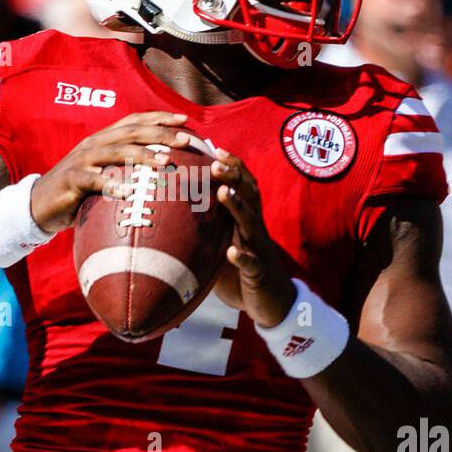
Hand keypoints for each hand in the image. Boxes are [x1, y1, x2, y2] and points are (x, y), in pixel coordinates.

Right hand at [30, 111, 191, 232]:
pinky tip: (127, 193)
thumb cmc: (78, 190)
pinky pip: (92, 181)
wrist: (39, 203)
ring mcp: (81, 160)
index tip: (184, 120)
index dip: (159, 118)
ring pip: (115, 152)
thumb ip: (125, 169)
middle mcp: (94, 144)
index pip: (134, 121)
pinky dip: (110, 185)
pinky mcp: (71, 180)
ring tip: (164, 163)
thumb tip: (161, 172)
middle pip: (130, 133)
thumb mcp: (103, 174)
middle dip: (160, 134)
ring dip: (141, 155)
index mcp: (103, 139)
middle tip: (185, 140)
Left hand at [209, 149, 295, 327]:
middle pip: (248, 197)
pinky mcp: (258, 273)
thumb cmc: (243, 269)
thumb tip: (179, 209)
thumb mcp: (226, 242)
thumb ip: (211, 226)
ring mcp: (258, 250)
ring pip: (250, 224)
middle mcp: (254, 229)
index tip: (215, 149)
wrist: (272, 302)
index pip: (244, 186)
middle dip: (233, 177)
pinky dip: (242, 257)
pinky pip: (250, 264)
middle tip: (216, 163)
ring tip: (224, 192)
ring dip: (237, 207)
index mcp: (247, 220)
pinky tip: (232, 252)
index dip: (233, 167)